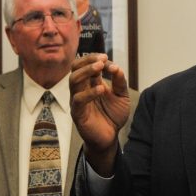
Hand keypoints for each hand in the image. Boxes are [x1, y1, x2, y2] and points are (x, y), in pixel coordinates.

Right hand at [69, 53, 129, 174]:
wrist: (110, 137)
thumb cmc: (113, 115)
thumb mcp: (122, 96)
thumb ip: (120, 82)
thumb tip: (116, 67)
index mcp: (91, 82)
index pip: (87, 64)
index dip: (96, 59)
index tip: (107, 58)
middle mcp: (82, 89)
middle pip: (75, 68)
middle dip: (87, 61)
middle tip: (101, 60)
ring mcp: (78, 100)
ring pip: (73, 80)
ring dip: (86, 71)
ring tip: (99, 68)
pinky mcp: (77, 113)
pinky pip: (78, 100)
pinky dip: (89, 93)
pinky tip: (101, 89)